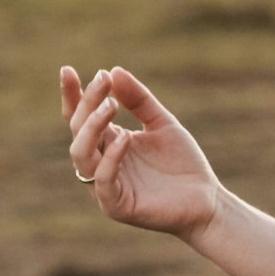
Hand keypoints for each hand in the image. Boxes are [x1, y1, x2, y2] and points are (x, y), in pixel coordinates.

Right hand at [60, 65, 224, 244]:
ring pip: (81, 155)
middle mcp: (101, 163)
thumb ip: (139, 101)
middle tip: (103, 81)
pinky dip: (110, 159)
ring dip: (92, 127)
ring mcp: (106, 186)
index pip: (80, 118)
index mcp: (108, 143)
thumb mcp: (162, 123)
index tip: (67, 69)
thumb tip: (114, 71)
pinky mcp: (118, 206)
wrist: (207, 200)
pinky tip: (124, 138)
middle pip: (78, 131)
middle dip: (86, 104)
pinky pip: (103, 181)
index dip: (72, 95)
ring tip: (110, 106)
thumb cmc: (182, 164)